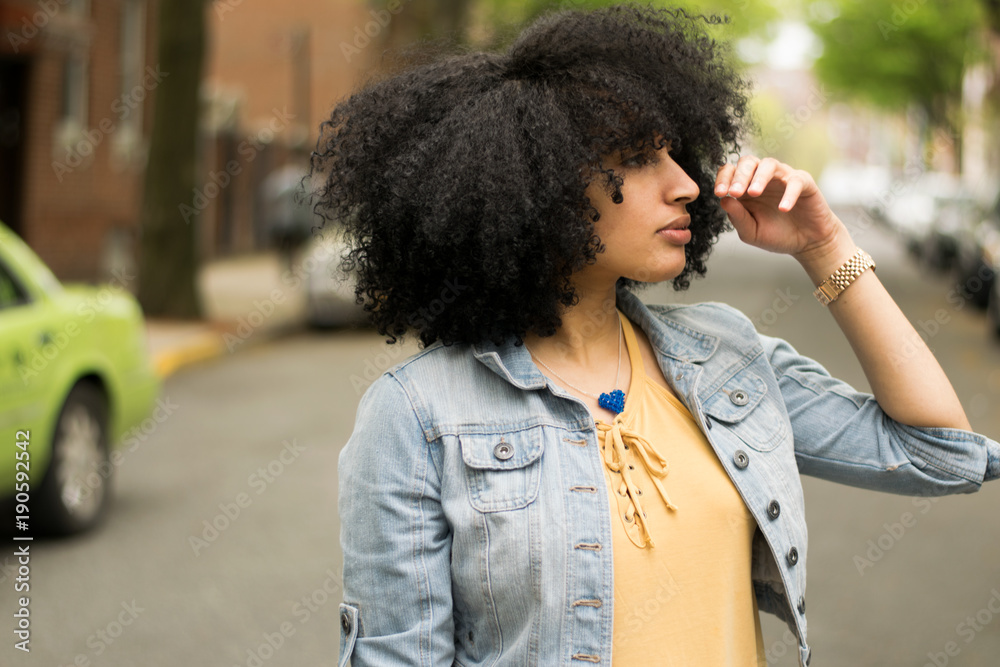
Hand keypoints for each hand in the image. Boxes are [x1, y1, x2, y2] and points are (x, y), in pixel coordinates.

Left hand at [714, 156, 846, 260]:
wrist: (806, 243)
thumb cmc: (776, 235)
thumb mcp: (751, 232)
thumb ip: (738, 217)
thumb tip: (723, 200)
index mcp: (745, 187)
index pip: (730, 172)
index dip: (723, 179)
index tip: (719, 193)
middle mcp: (763, 178)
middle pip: (747, 162)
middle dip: (739, 176)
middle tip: (735, 192)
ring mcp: (783, 178)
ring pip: (769, 164)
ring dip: (759, 177)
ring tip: (754, 193)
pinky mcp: (804, 182)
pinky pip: (796, 181)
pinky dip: (789, 193)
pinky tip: (783, 208)